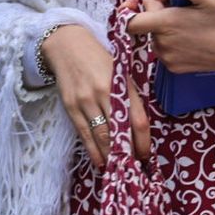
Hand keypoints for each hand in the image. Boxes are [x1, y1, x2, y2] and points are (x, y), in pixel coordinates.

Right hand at [41, 4, 149, 168]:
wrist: (68, 46)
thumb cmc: (99, 60)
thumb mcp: (120, 73)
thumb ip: (129, 97)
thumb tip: (138, 129)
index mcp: (122, 84)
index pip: (138, 120)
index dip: (143, 142)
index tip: (146, 155)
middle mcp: (105, 92)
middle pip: (120, 131)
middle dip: (128, 153)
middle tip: (133, 168)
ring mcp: (86, 100)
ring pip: (101, 135)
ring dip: (111, 156)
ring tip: (117, 168)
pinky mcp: (71, 106)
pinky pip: (84, 133)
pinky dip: (93, 150)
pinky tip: (100, 161)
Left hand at [128, 0, 214, 74]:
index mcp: (166, 24)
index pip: (130, 21)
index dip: (132, 8)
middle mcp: (162, 44)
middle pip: (146, 24)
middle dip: (157, 10)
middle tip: (179, 1)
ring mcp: (167, 59)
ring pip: (154, 37)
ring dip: (163, 26)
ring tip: (186, 19)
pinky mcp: (175, 68)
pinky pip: (163, 50)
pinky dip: (170, 41)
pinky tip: (189, 35)